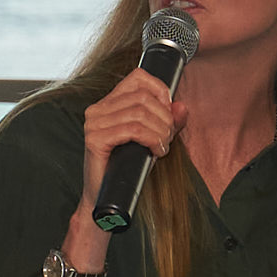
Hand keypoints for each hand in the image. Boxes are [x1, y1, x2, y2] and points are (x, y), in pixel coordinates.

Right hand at [73, 70, 180, 223]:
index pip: (137, 78)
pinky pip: (132, 130)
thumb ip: (168, 122)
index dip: (160, 90)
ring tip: (162, 146)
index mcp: (109, 104)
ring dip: (160, 131)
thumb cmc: (128, 168)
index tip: (169, 111)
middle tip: (168, 137)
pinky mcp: (94, 140)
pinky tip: (155, 151)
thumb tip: (182, 107)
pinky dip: (151, 139)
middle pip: (142, 97)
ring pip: (140, 113)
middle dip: (164, 117)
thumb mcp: (153, 140)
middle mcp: (98, 110)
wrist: (109, 198)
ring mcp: (94, 124)